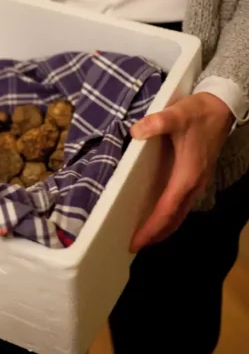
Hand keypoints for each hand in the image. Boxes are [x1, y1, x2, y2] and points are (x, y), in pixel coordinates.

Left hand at [129, 92, 233, 252]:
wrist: (220, 107)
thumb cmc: (196, 113)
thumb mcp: (176, 113)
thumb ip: (157, 122)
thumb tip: (136, 131)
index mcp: (188, 175)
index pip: (168, 209)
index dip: (152, 226)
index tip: (137, 241)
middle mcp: (194, 184)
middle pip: (174, 218)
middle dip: (156, 234)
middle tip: (133, 245)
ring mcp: (196, 182)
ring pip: (179, 213)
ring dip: (163, 227)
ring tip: (142, 237)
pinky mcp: (195, 177)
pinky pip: (180, 204)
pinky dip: (168, 215)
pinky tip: (156, 215)